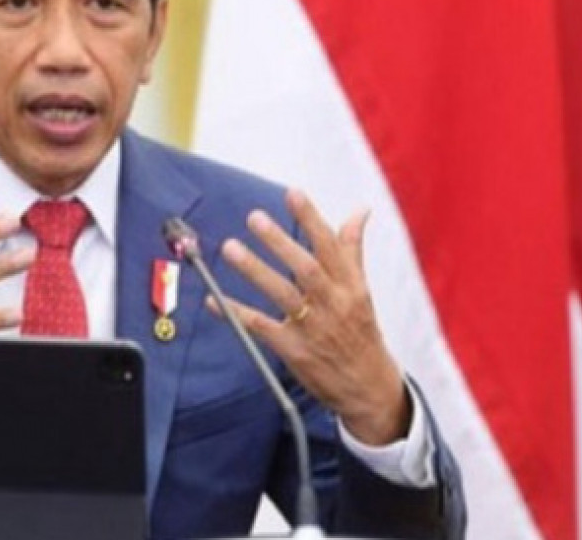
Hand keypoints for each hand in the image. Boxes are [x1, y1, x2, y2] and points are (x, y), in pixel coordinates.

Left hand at [217, 189, 408, 444]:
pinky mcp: (294, 351)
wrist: (368, 387)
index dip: (312, 218)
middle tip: (255, 218)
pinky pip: (261, 328)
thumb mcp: (362, 290)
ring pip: (282, 294)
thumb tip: (360, 210)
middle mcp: (333, 304)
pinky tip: (213, 300)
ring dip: (255, 270)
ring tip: (230, 248)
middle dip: (280, 242)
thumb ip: (352, 249)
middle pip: (306, 268)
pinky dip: (237, 312)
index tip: (293, 193)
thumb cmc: (362, 332)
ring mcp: (313, 328)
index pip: (331, 245)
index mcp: (350, 286)